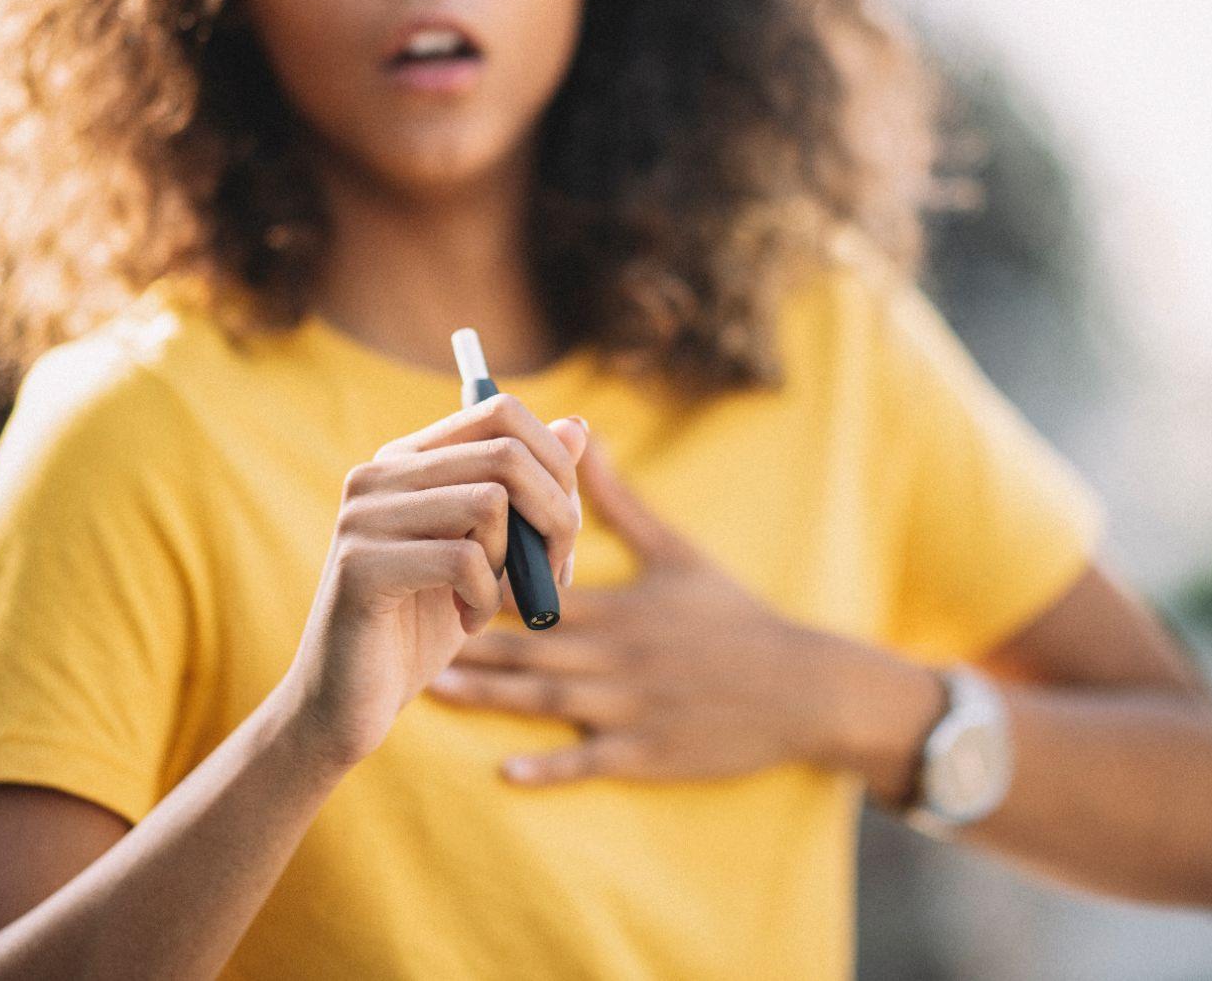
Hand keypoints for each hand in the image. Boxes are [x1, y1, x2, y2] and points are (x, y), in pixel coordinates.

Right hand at [282, 397, 586, 770]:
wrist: (344, 705)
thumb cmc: (420, 626)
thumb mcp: (488, 553)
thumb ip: (526, 490)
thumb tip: (579, 423)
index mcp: (407, 459)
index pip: (502, 411)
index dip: (555, 464)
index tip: (561, 528)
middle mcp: (379, 473)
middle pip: (507, 452)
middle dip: (555, 514)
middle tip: (553, 570)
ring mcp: (364, 516)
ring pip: (490, 500)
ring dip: (516, 561)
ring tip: (493, 598)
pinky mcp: (359, 566)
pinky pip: (464, 559)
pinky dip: (486, 599)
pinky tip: (468, 622)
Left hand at [424, 434, 819, 785]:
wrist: (804, 687)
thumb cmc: (735, 617)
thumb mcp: (679, 553)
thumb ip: (620, 503)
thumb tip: (580, 440)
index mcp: (621, 606)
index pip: (540, 587)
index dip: (485, 577)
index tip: (435, 562)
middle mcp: (620, 654)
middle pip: (529, 644)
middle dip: (466, 636)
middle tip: (408, 625)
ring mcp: (632, 705)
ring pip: (548, 699)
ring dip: (490, 696)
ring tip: (434, 687)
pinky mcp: (649, 752)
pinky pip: (591, 760)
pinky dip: (551, 766)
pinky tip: (508, 771)